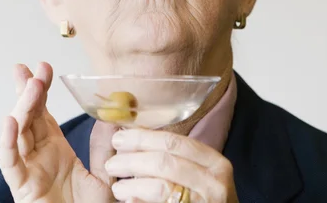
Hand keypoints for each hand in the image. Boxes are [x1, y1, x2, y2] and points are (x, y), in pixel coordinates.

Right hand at [0, 62, 116, 202]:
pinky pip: (11, 162)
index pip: (45, 112)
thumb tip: (115, 118)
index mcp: (56, 149)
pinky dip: (8, 142)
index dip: (43, 89)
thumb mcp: (106, 176)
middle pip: (29, 116)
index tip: (43, 67)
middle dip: (27, 90)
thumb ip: (107, 148)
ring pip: (20, 132)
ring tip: (30, 85)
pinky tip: (10, 120)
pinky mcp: (21, 186)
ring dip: (23, 107)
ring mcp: (28, 168)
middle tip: (26, 68)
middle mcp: (39, 154)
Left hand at [105, 129, 237, 202]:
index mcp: (214, 162)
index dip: (142, 138)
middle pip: (164, 162)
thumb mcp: (197, 173)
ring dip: (132, 185)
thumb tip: (129, 131)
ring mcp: (204, 202)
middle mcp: (214, 183)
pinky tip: (129, 201)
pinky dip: (140, 202)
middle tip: (112, 164)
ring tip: (118, 188)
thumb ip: (172, 154)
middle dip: (132, 161)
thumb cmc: (200, 197)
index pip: (173, 142)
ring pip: (160, 187)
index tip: (119, 137)